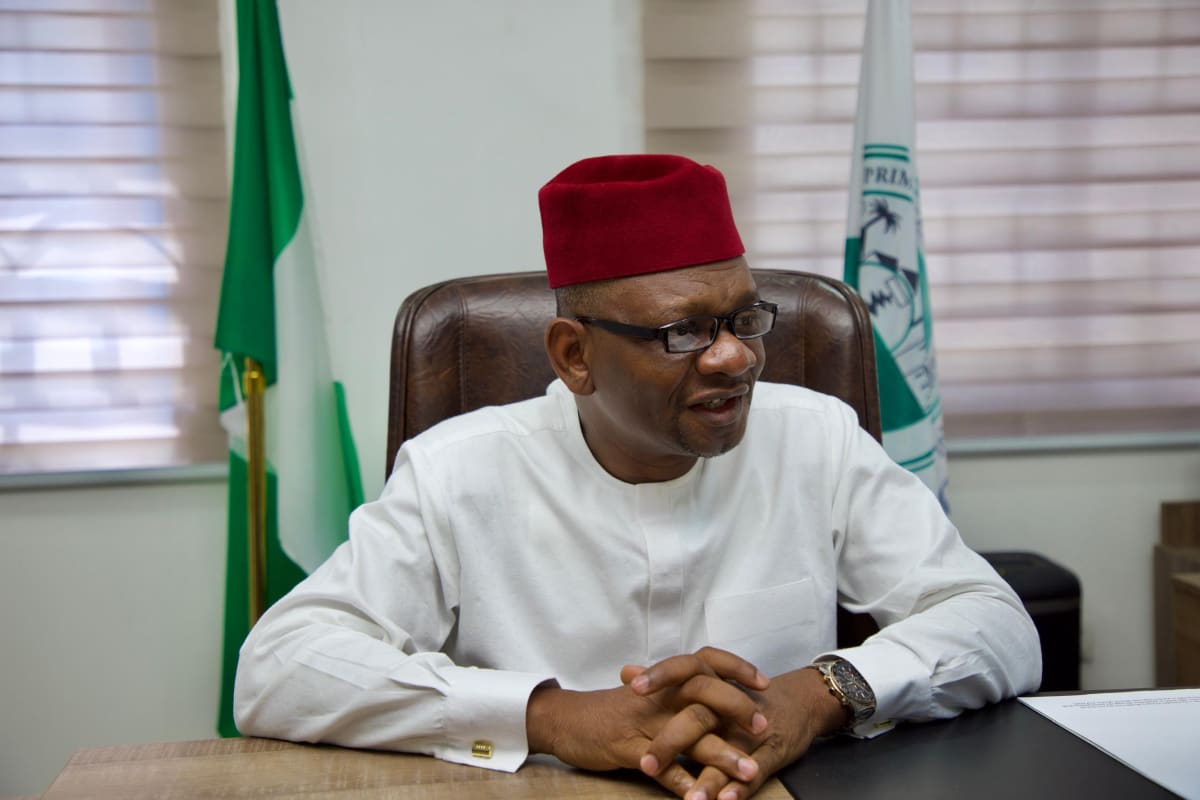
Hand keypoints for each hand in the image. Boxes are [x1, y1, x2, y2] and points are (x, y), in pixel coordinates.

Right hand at [526, 647, 768, 796]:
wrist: (566, 720)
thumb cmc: (613, 710)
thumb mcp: (647, 694)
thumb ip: (679, 692)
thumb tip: (717, 693)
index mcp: (665, 681)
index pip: (705, 661)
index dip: (736, 668)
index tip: (764, 683)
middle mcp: (658, 696)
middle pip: (703, 692)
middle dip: (737, 709)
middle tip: (763, 729)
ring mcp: (643, 721)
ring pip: (688, 734)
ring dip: (721, 755)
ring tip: (748, 772)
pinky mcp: (627, 747)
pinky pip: (661, 766)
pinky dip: (682, 783)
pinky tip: (702, 798)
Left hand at [634, 665, 849, 799]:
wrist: (801, 700)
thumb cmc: (744, 695)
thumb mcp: (708, 682)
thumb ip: (666, 682)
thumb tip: (625, 672)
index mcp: (712, 684)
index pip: (684, 671)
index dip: (660, 676)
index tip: (630, 687)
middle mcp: (728, 704)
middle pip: (698, 716)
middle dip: (672, 741)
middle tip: (647, 764)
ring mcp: (751, 730)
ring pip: (726, 751)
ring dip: (707, 778)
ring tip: (689, 799)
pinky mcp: (772, 752)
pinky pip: (756, 770)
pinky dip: (740, 787)